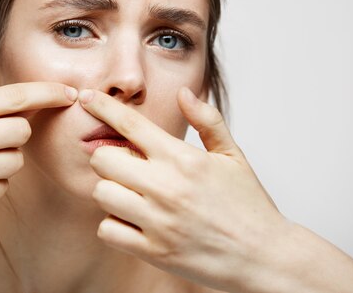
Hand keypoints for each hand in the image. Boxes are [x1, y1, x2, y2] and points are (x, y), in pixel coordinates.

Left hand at [79, 87, 285, 291]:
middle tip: (124, 165)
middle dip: (107, 157)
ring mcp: (158, 221)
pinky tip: (134, 221)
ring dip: (110, 191)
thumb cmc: (249, 205)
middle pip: (103, 159)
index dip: (102, 107)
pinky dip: (114, 225)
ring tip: (131, 194)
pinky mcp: (153, 252)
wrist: (265, 256)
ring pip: (101, 194)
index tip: (87, 99)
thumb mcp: (233, 155)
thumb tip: (183, 94)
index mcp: (183, 159)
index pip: (130, 124)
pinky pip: (107, 230)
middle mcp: (166, 187)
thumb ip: (206, 121)